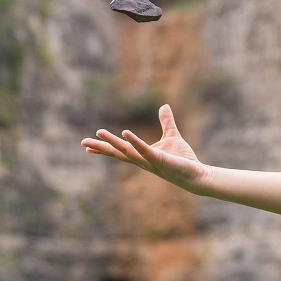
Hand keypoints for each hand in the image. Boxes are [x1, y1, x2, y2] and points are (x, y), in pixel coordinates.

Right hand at [81, 104, 211, 194]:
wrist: (198, 174)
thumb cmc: (184, 159)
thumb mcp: (172, 136)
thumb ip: (166, 122)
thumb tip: (164, 106)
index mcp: (141, 155)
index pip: (119, 152)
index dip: (104, 149)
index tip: (88, 147)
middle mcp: (141, 160)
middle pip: (117, 153)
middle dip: (100, 148)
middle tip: (82, 143)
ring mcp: (149, 162)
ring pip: (126, 151)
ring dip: (112, 142)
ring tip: (99, 132)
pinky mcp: (159, 160)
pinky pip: (144, 150)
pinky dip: (134, 142)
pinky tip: (125, 133)